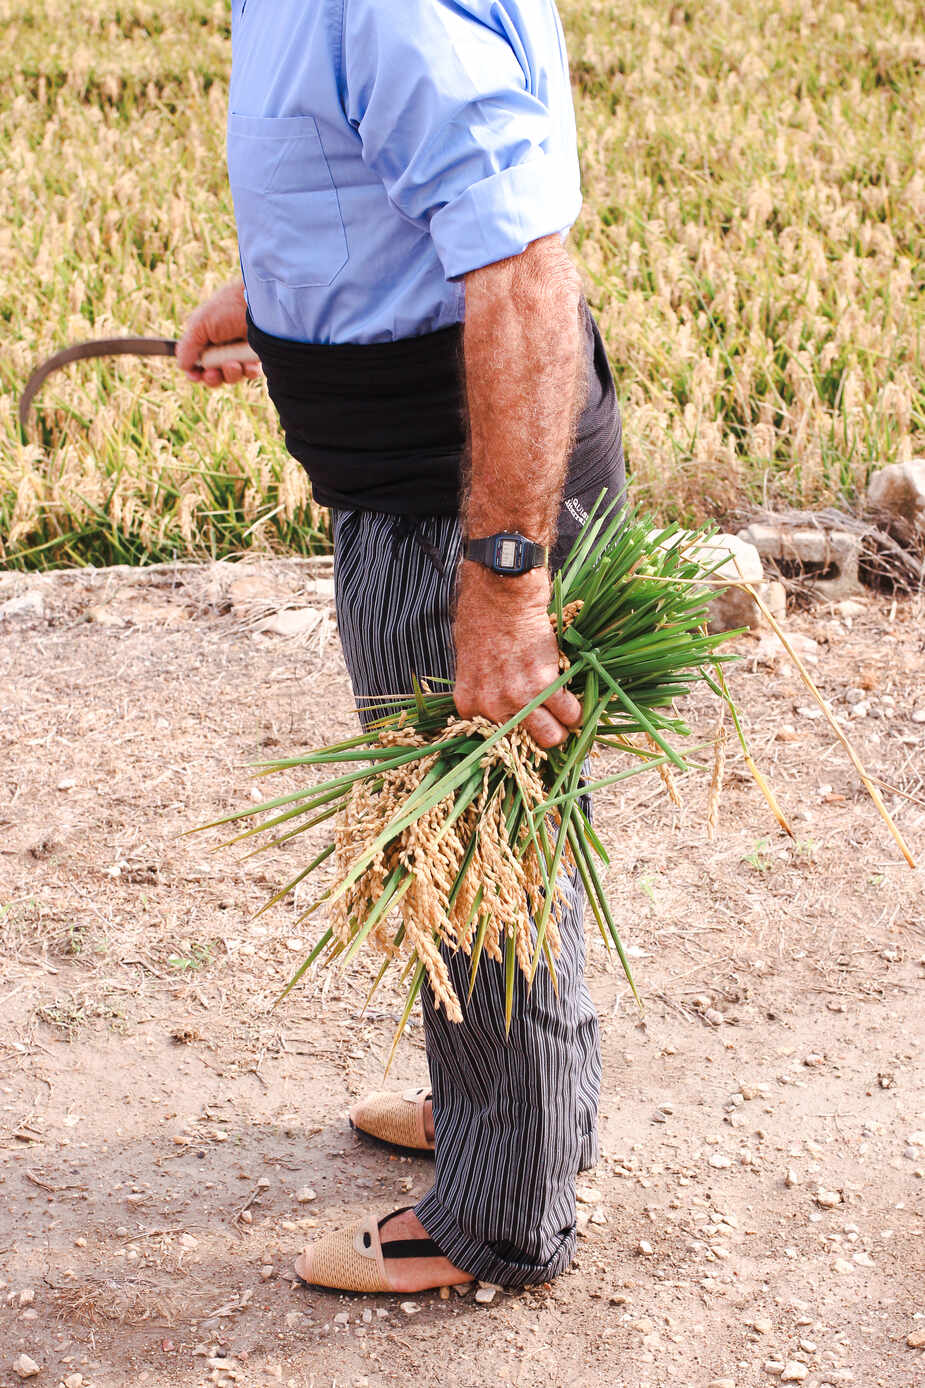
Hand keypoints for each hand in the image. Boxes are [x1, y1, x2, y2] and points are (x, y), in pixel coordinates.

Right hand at [175, 279, 260, 386]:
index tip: (196, 377)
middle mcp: (221, 347)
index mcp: (204, 338)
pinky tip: (248, 364)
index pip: (196, 364)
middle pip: (213, 375)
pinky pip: (250, 374)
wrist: (258, 303)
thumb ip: (187, 347)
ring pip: (231, 377)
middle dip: (212, 377)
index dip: (195, 373)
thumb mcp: (200, 325)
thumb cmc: (227, 308)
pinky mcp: (255, 356)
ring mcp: (239, 353)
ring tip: (234, 364)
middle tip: (214, 373)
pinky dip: (248, 372)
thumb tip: (182, 366)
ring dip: (230, 374)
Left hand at [453, 562, 581, 748]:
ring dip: (563, 725)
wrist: (501, 593)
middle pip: (525, 745)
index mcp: (469, 704)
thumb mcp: (470, 661)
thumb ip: (483, 688)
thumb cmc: (482, 617)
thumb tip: (500, 703)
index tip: (527, 726)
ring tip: (566, 712)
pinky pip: (569, 711)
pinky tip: (575, 696)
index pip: (496, 740)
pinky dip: (577, 707)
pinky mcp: (544, 684)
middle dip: (541, 735)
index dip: (517, 732)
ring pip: (552, 736)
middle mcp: (491, 708)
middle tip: (551, 720)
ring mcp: (518, 699)